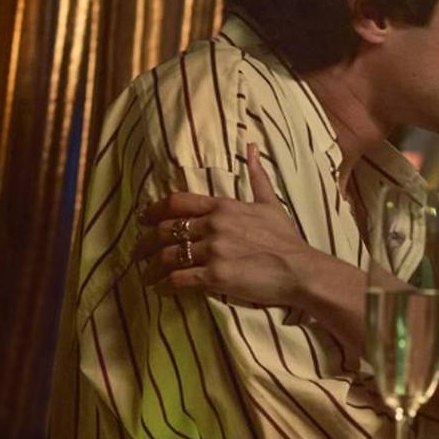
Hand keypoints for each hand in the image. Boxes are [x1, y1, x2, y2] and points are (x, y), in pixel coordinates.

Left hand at [133, 143, 309, 304]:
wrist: (300, 269)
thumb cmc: (287, 239)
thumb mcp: (270, 203)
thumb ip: (257, 177)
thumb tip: (252, 148)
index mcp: (223, 206)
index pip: (177, 203)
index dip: (154, 210)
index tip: (143, 219)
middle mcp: (213, 225)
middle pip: (166, 231)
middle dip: (146, 243)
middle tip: (137, 252)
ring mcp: (213, 251)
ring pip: (168, 256)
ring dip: (151, 268)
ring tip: (145, 276)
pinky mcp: (215, 276)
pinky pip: (179, 280)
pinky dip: (165, 286)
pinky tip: (161, 290)